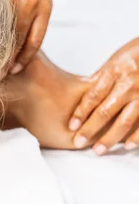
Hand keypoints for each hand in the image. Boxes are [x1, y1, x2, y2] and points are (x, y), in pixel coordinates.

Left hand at [69, 38, 138, 153]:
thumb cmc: (137, 53)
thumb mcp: (116, 59)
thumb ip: (102, 77)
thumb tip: (84, 91)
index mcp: (114, 71)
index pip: (93, 96)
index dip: (81, 112)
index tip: (72, 125)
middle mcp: (128, 84)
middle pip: (105, 111)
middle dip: (90, 129)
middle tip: (78, 142)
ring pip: (124, 121)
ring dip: (110, 138)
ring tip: (98, 150)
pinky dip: (136, 137)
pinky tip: (126, 146)